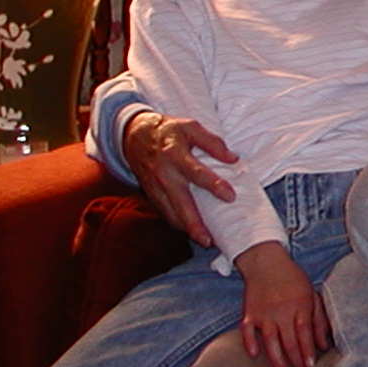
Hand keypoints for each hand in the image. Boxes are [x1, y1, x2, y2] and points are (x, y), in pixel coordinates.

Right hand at [121, 110, 237, 247]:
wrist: (134, 136)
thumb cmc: (168, 131)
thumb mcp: (190, 126)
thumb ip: (212, 142)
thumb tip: (233, 158)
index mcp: (175, 154)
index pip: (197, 173)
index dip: (214, 185)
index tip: (230, 196)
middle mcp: (163, 174)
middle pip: (180, 203)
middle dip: (194, 223)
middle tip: (209, 239)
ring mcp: (155, 186)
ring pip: (170, 212)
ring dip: (186, 228)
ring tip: (204, 240)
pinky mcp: (150, 194)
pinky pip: (164, 212)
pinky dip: (176, 223)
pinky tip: (190, 230)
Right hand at [236, 242, 329, 366]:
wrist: (266, 262)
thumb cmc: (292, 279)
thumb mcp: (311, 294)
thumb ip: (319, 319)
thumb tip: (324, 344)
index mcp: (300, 305)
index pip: (305, 333)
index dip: (308, 351)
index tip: (311, 365)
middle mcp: (282, 311)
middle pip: (289, 341)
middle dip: (296, 359)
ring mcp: (264, 313)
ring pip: (270, 341)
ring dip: (277, 360)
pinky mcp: (249, 313)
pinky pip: (247, 331)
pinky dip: (249, 343)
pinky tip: (254, 355)